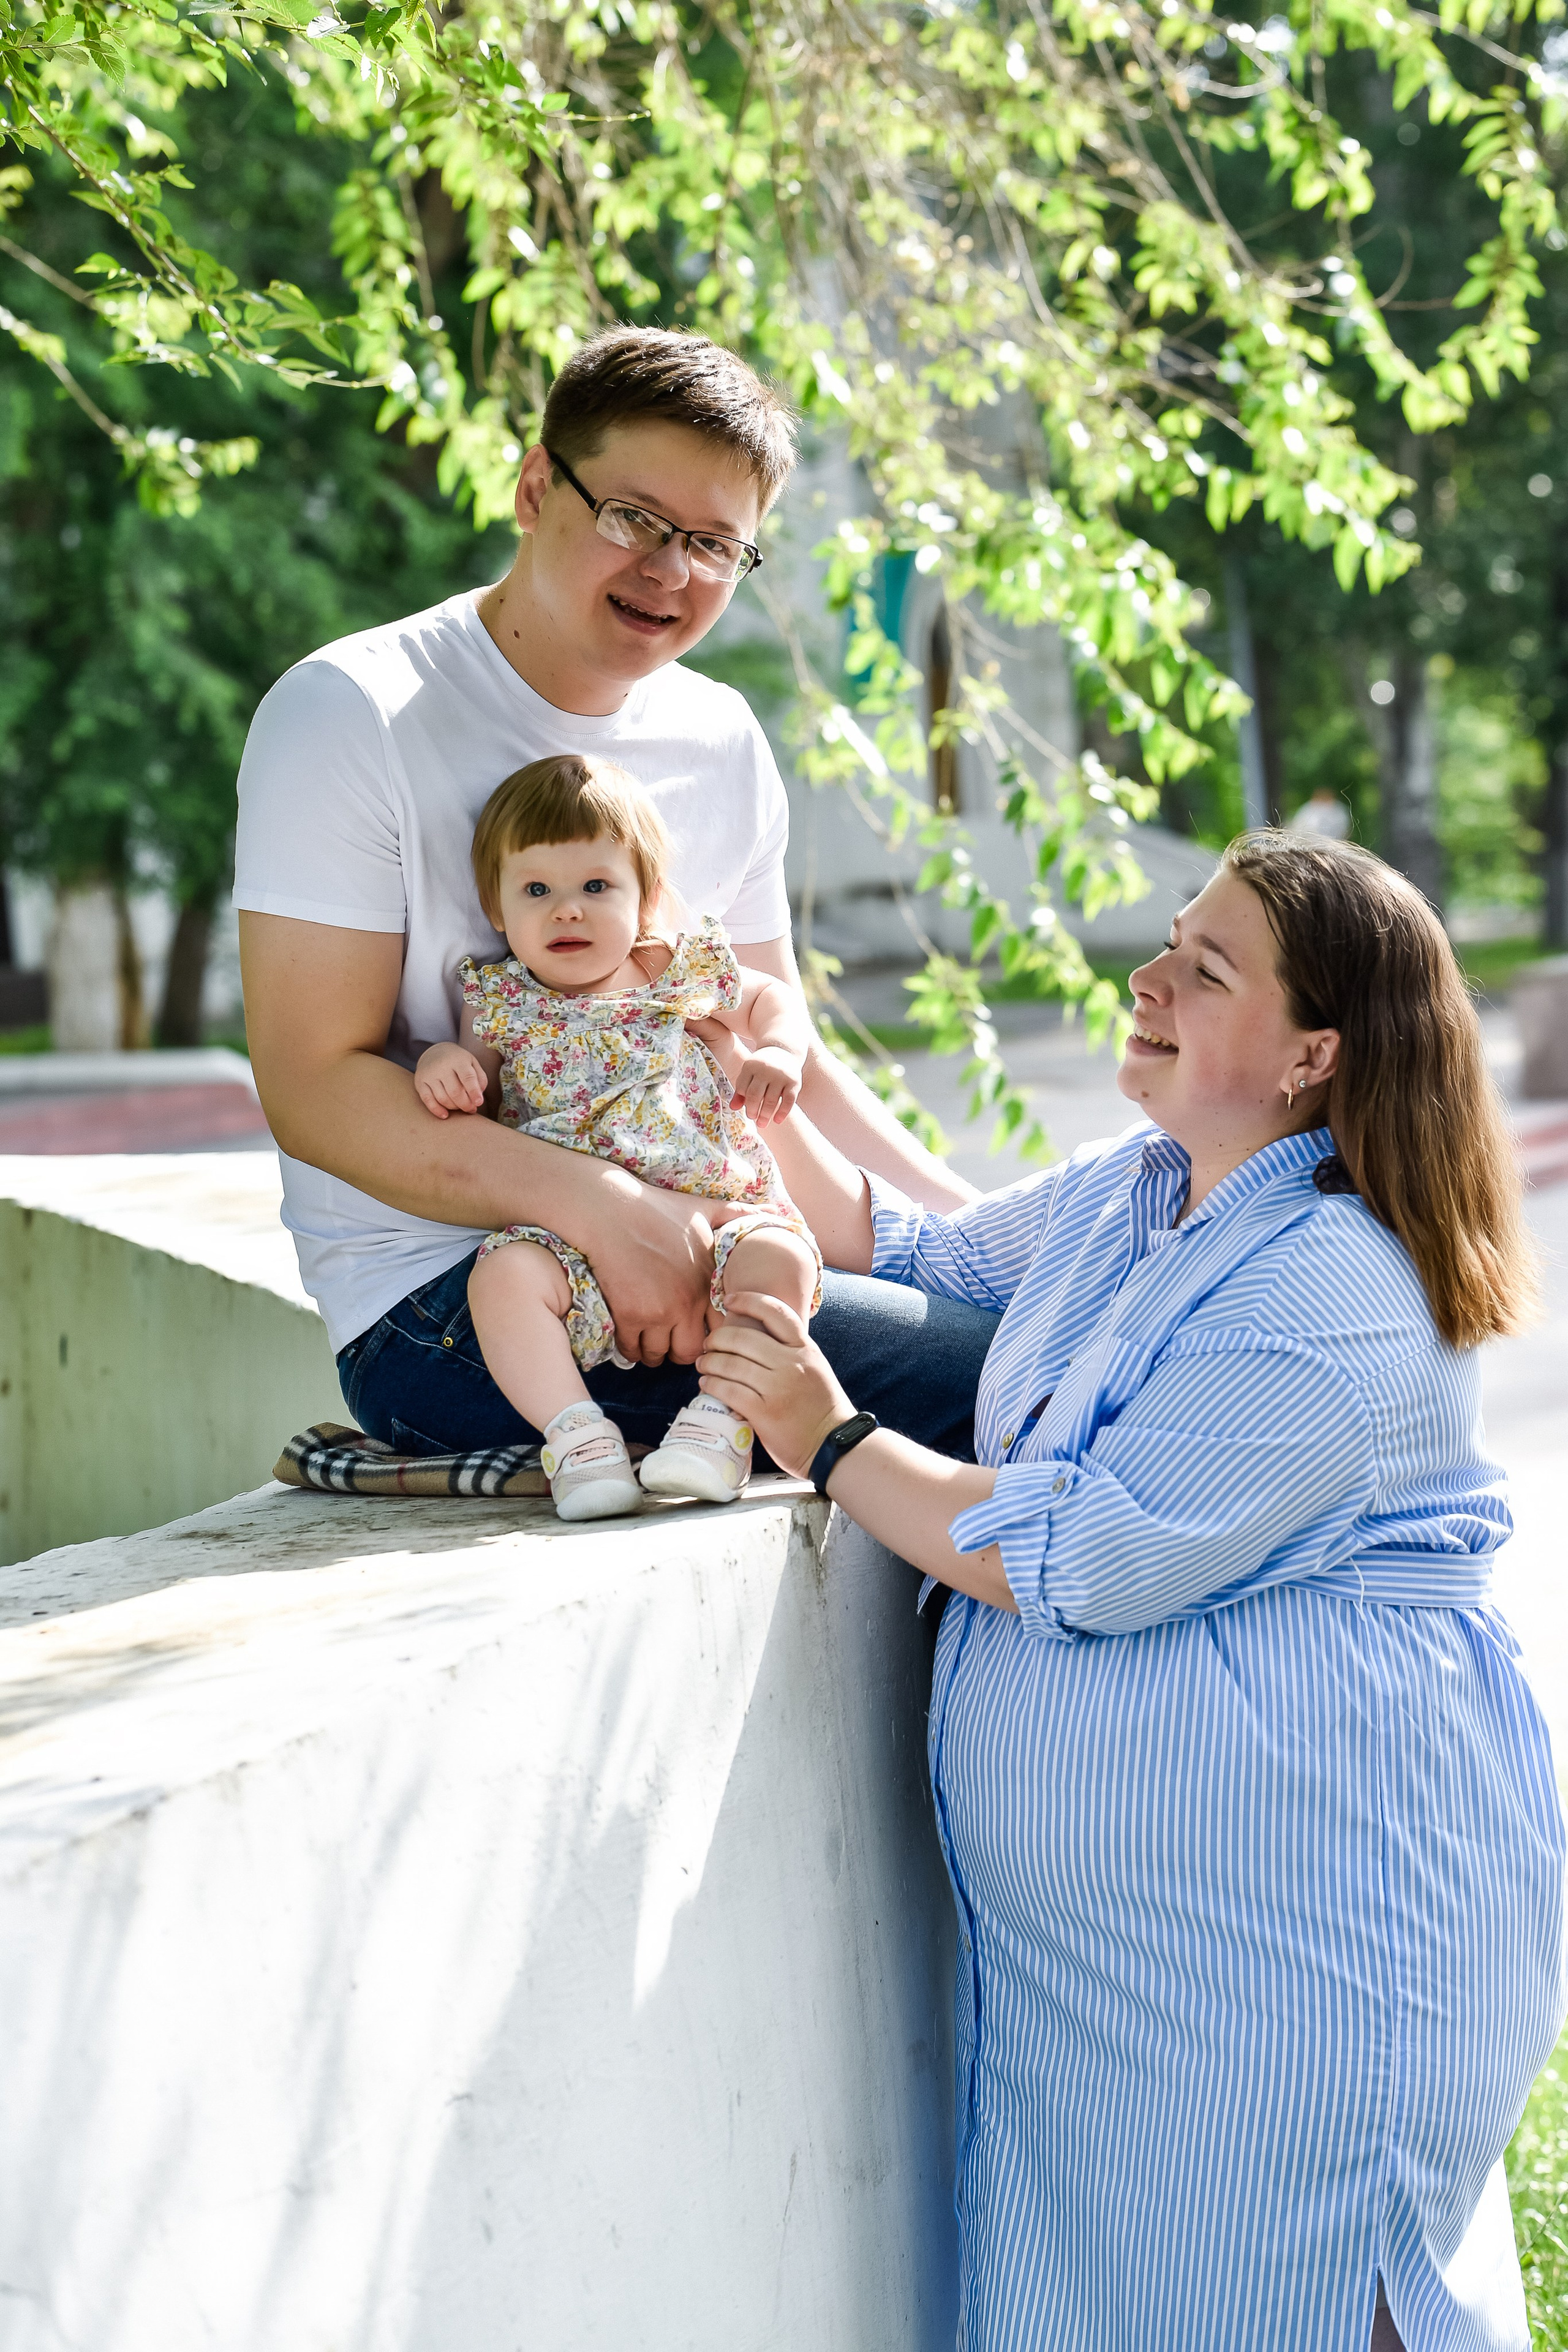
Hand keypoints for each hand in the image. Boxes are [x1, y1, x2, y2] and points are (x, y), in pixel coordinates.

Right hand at [414, 1041, 487, 1119]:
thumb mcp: (472, 1063)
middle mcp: (442, 1066)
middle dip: (465, 1104)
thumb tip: (478, 1098)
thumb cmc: (458, 1061)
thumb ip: (480, 1079)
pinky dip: (436, 1110)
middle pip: (455, 1091)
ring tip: (461, 1107)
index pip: (467, 1077)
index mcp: (458, 1060)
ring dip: (454, 1107)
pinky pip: (427, 1100)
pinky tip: (445, 1115)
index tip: (479, 1102)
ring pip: (442, 1098)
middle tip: (472, 1109)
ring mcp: (429, 1074)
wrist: (435, 1052)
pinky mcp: (419, 1082)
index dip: (474, 1092)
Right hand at [576, 1172, 723, 1366]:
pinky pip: (631, 1350)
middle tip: (675, 1344)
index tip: (703, 1332)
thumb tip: (774, 1211)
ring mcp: (658, 1312)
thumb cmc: (658, 1209)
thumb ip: (739, 1214)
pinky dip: (630, 1350)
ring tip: (652, 1344)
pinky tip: (630, 1340)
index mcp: (708, 1282)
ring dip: (656, 1354)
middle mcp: (687, 1303)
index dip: (715, 1335)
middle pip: (693, 1352)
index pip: (723, 1329)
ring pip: (660, 1355)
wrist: (612, 1210)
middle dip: (685, 1353)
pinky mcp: (629, 1315)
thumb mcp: (705, 1208)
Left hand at [696, 1291, 854, 1476]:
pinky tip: (706, 1384)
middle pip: (744, 1338)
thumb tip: (755, 1339)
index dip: (749, 1301)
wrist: (835, 1446)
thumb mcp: (814, 1368)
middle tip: (708, 1344)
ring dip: (710, 1362)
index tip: (730, 1300)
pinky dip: (712, 1384)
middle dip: (718, 1338)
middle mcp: (792, 1364)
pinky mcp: (765, 1413)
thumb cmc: (821, 1408)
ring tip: (703, 1364)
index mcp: (805, 1350)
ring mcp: (778, 1389)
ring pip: (732, 1364)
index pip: (776, 1312)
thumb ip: (790, 1352)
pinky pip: (729, 1391)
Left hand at [733, 1046, 802, 1128]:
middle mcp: (765, 1069)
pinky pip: (788, 1101)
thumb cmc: (763, 1066)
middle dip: (752, 1110)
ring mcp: (781, 1075)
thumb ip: (741, 1089)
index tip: (746, 1107)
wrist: (784, 1050)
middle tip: (752, 1118)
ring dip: (765, 1115)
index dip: (743, 1100)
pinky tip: (777, 1120)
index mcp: (750, 1065)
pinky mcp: (794, 1082)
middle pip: (755, 1095)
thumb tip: (733, 1108)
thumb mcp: (749, 1072)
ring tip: (762, 1123)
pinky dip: (782, 1112)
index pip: (742, 1088)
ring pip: (770, 1100)